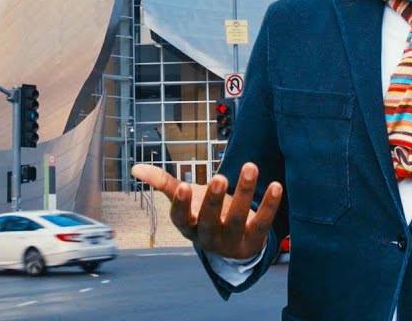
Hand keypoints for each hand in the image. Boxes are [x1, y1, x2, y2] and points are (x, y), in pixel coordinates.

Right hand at [130, 162, 282, 258]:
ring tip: (249, 166)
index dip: (181, 204)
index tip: (183, 185)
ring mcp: (232, 240)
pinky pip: (263, 222)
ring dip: (244, 193)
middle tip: (219, 177)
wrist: (231, 244)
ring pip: (238, 219)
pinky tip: (275, 185)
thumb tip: (135, 168)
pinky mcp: (254, 239)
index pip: (181, 218)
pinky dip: (269, 205)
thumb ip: (163, 183)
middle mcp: (208, 236)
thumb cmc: (203, 215)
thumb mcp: (184, 201)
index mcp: (188, 226)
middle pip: (210, 220)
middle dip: (213, 200)